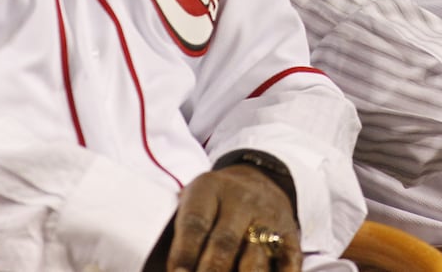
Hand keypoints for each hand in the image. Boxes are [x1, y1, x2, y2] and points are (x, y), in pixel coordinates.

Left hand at [153, 164, 300, 271]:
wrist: (258, 180)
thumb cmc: (212, 206)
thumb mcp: (192, 204)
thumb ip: (175, 237)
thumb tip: (151, 268)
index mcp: (208, 190)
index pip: (195, 222)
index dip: (185, 252)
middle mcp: (241, 200)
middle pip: (225, 242)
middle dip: (211, 271)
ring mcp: (268, 217)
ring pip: (256, 255)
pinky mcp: (290, 234)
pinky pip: (288, 260)